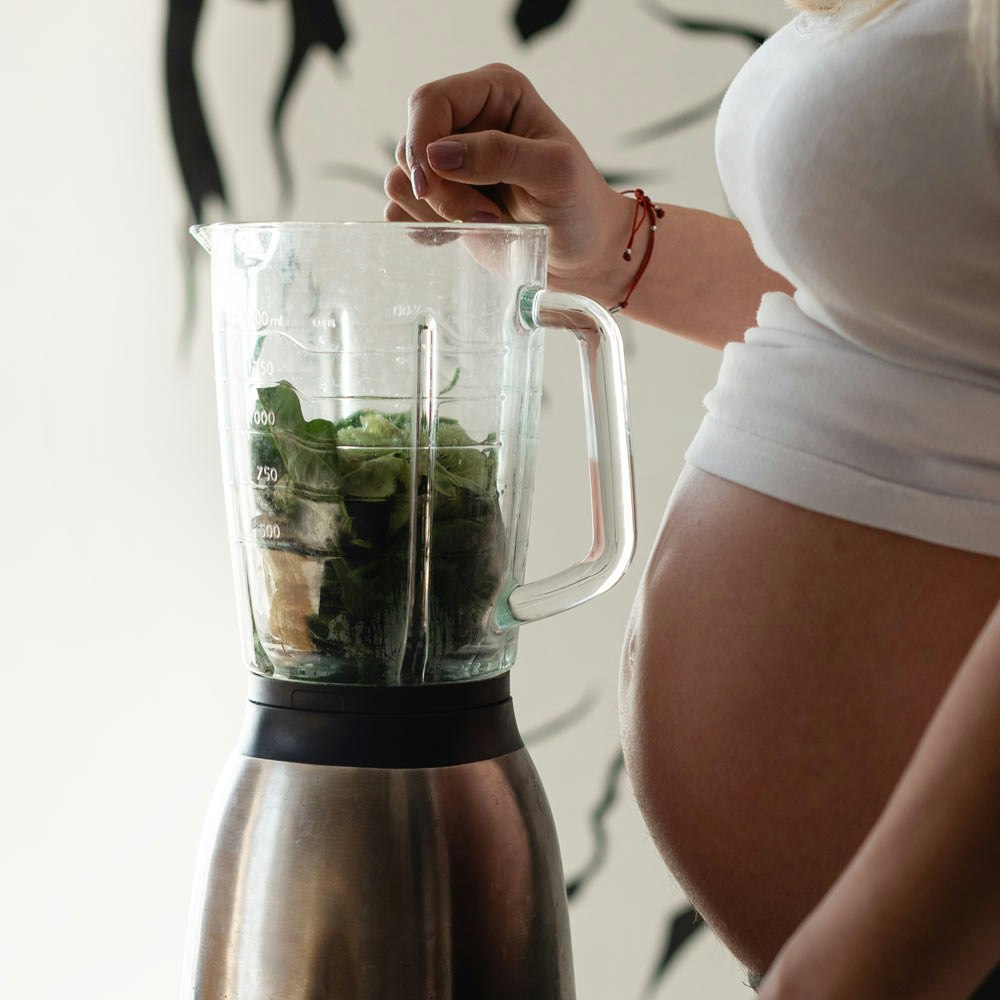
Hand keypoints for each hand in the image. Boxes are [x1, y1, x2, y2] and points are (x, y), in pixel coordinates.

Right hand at [384, 63, 632, 302]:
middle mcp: (466, 121)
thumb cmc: (580, 207)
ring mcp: (450, 162)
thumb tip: (437, 154)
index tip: (430, 186)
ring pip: (402, 179)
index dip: (421, 142)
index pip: (429, 101)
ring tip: (484, 223)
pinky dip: (420, 226)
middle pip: (410, 145)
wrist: (583, 254)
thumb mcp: (554, 173)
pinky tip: (455, 237)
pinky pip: (401, 208)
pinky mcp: (441, 200)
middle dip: (438, 188)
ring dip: (435, 211)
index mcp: (495, 92)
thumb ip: (500, 155)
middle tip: (485, 215)